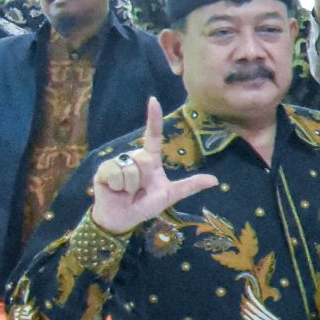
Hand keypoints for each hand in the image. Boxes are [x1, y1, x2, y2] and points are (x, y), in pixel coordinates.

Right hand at [87, 98, 218, 234]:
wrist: (123, 219)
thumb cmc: (146, 205)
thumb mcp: (170, 195)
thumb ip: (190, 186)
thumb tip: (215, 181)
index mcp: (150, 160)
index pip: (153, 135)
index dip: (153, 118)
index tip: (154, 100)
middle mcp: (134, 157)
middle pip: (145, 158)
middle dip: (144, 179)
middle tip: (139, 189)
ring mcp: (117, 163)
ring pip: (131, 168)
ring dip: (131, 185)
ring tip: (127, 191)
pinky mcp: (103, 170)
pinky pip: (116, 174)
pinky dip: (119, 187)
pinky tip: (115, 190)